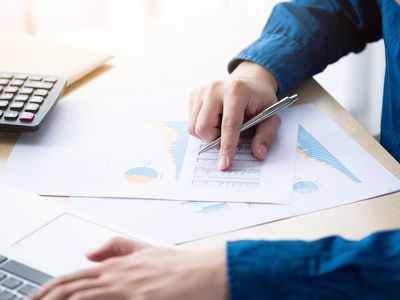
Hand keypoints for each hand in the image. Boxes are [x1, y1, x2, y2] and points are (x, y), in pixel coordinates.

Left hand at [28, 237, 226, 299]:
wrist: (209, 271)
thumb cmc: (182, 265)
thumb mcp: (147, 251)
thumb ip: (118, 248)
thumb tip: (89, 251)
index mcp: (118, 265)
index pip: (73, 276)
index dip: (49, 289)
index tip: (34, 298)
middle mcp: (119, 277)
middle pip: (70, 287)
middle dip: (45, 297)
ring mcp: (128, 290)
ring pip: (82, 296)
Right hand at [189, 61, 279, 169]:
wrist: (249, 80)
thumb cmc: (260, 99)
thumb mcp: (272, 116)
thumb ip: (266, 135)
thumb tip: (258, 153)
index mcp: (236, 90)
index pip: (228, 124)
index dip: (226, 147)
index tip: (224, 164)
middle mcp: (215, 88)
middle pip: (204, 127)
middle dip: (215, 141)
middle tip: (230, 138)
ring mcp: (202, 91)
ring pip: (194, 127)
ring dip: (209, 135)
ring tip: (223, 127)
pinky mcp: (194, 95)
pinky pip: (191, 122)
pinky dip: (203, 127)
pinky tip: (216, 120)